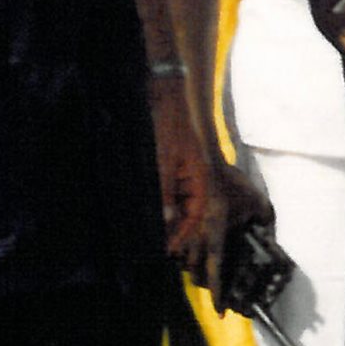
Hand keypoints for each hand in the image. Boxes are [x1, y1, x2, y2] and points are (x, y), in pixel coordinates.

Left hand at [151, 86, 227, 275]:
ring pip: (174, 202)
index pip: (196, 213)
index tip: (169, 249)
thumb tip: (167, 219)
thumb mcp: (164, 161)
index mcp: (200, 177)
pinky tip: (144, 210)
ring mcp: (181, 173)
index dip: (184, 233)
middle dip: (172, 228)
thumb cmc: (169, 125)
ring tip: (147, 231)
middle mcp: (193, 178)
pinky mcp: (170, 167)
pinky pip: (166, 190)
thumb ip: (165, 190)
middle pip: (186, 211)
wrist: (164, 97)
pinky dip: (158, 201)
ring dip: (163, 215)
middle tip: (155, 244)